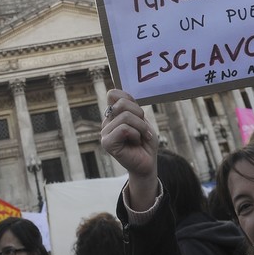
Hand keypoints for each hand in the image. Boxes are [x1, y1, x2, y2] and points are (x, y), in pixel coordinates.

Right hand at [101, 90, 158, 209]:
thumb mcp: (142, 119)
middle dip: (139, 114)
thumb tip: (114, 92)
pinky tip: (136, 143)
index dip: (128, 98)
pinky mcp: (107, 143)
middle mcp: (106, 122)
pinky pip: (124, 129)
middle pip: (122, 103)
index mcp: (113, 115)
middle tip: (143, 129)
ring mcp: (105, 132)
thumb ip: (130, 106)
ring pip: (125, 117)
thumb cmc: (146, 142)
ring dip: (141, 127)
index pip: (113, 94)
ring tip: (141, 137)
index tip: (139, 113)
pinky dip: (136, 135)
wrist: (148, 163)